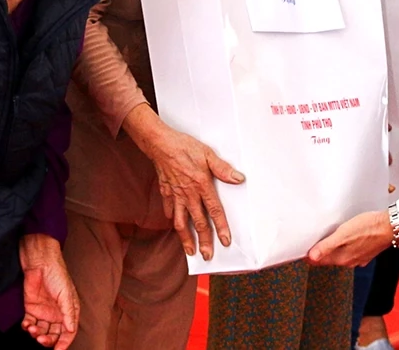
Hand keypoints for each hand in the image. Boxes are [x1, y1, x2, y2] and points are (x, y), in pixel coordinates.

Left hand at [20, 234, 79, 349]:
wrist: (39, 262)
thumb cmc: (57, 274)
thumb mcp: (66, 294)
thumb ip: (68, 313)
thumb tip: (71, 330)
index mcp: (69, 311)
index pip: (68, 332)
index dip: (64, 343)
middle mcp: (57, 313)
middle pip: (54, 335)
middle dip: (48, 340)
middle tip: (42, 339)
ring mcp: (44, 312)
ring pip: (41, 331)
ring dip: (37, 334)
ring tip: (33, 329)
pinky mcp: (31, 309)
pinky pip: (29, 324)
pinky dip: (27, 327)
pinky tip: (27, 325)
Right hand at [124, 105, 243, 259]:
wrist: (160, 144)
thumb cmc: (184, 147)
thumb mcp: (208, 154)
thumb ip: (223, 169)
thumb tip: (238, 178)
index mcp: (202, 186)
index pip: (214, 211)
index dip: (221, 227)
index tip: (225, 241)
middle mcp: (188, 194)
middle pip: (199, 222)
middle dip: (204, 241)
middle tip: (207, 256)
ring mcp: (175, 195)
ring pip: (182, 222)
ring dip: (186, 238)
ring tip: (190, 251)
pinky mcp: (166, 192)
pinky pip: (170, 210)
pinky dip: (172, 219)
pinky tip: (175, 225)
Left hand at [306, 211, 392, 266]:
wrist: (390, 226)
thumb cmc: (369, 228)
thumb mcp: (343, 234)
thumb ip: (327, 246)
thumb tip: (312, 257)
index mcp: (342, 258)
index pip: (319, 261)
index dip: (309, 255)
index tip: (302, 250)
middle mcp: (350, 260)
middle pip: (328, 258)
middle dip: (319, 252)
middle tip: (310, 243)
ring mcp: (358, 257)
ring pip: (339, 254)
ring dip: (331, 248)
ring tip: (324, 239)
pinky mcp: (365, 251)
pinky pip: (350, 250)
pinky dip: (344, 245)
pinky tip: (344, 238)